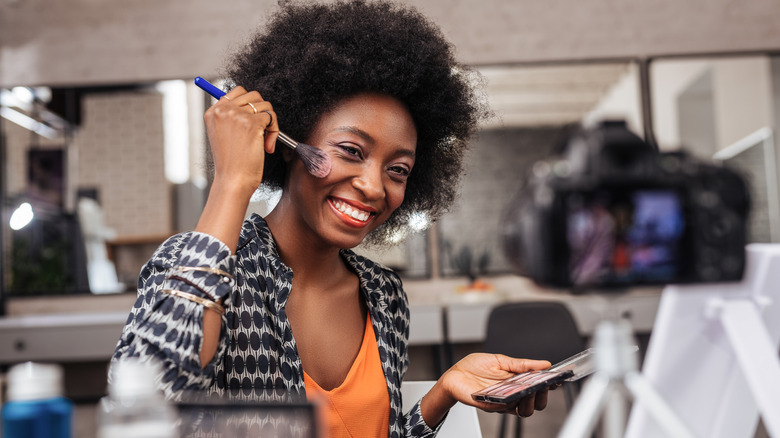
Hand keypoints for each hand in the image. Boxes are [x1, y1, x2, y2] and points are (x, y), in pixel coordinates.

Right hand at [203, 86, 278, 195]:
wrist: (233, 180)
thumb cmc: (232, 162)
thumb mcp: (223, 135)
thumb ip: (232, 117)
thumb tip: (253, 102)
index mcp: (213, 112)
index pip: (237, 91)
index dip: (251, 104)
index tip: (254, 121)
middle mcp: (223, 110)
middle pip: (254, 95)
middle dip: (263, 112)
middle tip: (261, 132)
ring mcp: (237, 115)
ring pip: (265, 105)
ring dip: (270, 123)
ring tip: (264, 142)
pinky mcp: (251, 123)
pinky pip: (271, 117)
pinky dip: (275, 132)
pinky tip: (267, 147)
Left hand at [431, 353, 551, 419]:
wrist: (454, 375)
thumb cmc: (474, 367)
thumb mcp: (501, 360)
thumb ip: (522, 364)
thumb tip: (544, 363)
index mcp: (517, 382)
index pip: (539, 388)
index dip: (550, 385)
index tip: (557, 379)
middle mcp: (513, 394)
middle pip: (536, 403)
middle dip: (543, 394)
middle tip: (543, 384)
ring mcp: (504, 401)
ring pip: (526, 410)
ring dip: (531, 400)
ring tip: (530, 389)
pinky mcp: (493, 406)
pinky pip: (508, 408)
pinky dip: (514, 400)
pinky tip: (514, 391)